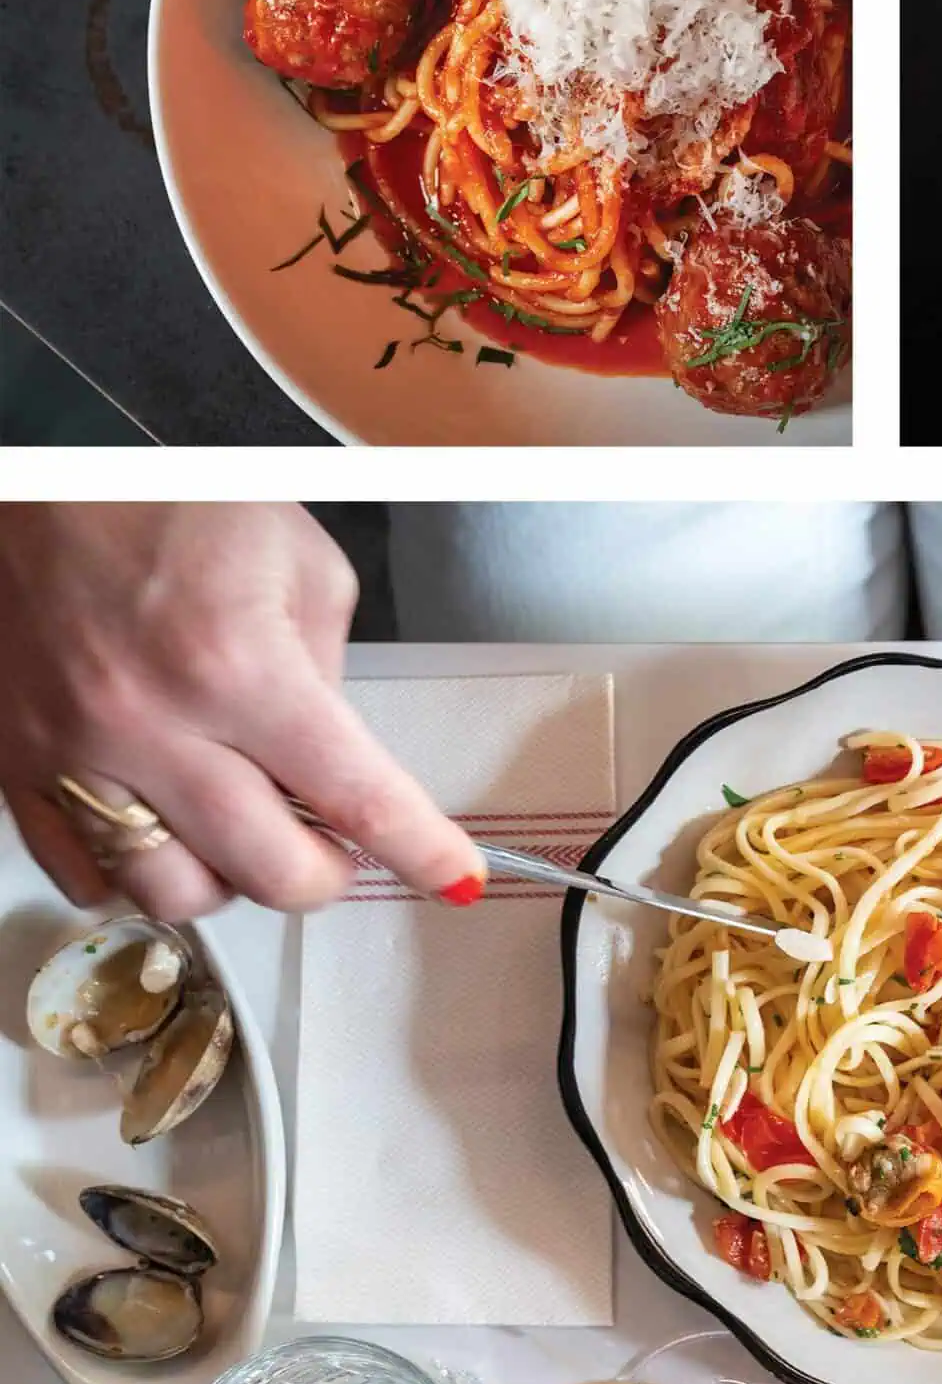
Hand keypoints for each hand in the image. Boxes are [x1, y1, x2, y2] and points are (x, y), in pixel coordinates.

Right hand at [0, 504, 484, 917]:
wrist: (32, 490)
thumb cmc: (168, 509)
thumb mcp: (296, 562)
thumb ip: (329, 667)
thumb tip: (334, 757)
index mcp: (237, 663)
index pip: (353, 794)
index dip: (419, 849)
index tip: (455, 877)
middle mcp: (154, 723)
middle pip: (267, 870)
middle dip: (326, 875)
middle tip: (338, 846)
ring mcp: (77, 755)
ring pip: (172, 893)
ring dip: (230, 882)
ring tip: (248, 833)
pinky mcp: (20, 769)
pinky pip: (84, 878)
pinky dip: (140, 875)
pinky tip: (168, 831)